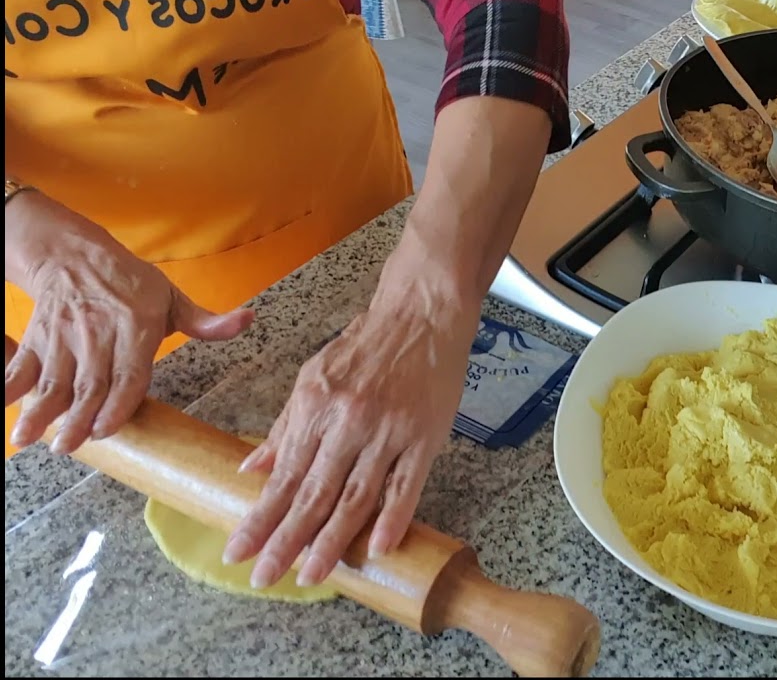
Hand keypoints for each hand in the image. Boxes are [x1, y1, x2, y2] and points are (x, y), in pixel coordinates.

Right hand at [4, 190, 253, 453]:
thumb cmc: (129, 283)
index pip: (128, 371)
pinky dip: (10, 387)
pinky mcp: (36, 335)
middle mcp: (98, 332)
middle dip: (76, 417)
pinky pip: (21, 364)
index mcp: (136, 325)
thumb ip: (205, 321)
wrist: (73, 253)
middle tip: (69, 447)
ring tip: (28, 439)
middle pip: (88, 382)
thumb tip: (247, 320)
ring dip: (40, 410)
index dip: (117, 402)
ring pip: (52, 377)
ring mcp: (63, 335)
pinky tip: (4, 409)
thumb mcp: (171, 298)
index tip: (105, 430)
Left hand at [222, 289, 476, 588]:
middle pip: (313, 494)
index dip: (259, 518)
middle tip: (264, 577)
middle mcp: (347, 422)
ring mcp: (388, 431)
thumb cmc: (367, 345)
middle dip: (284, 541)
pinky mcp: (424, 436)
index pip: (283, 476)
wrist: (421, 313)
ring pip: (355, 497)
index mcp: (315, 407)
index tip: (237, 551)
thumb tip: (252, 468)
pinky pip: (406, 486)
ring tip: (309, 576)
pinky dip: (392, 519)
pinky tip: (376, 549)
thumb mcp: (313, 377)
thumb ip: (287, 426)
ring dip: (330, 541)